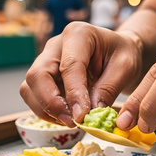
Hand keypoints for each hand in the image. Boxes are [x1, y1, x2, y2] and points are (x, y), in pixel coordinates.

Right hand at [20, 21, 142, 126]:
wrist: (118, 52)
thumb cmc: (123, 55)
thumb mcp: (125, 68)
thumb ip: (108, 89)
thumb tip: (89, 113)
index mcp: (78, 34)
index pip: (69, 66)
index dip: (73, 94)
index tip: (81, 116)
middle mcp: (55, 45)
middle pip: (38, 75)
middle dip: (50, 103)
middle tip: (71, 122)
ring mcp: (45, 60)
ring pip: (29, 87)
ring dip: (45, 109)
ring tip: (70, 122)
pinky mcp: (44, 77)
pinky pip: (34, 96)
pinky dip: (46, 111)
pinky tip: (66, 118)